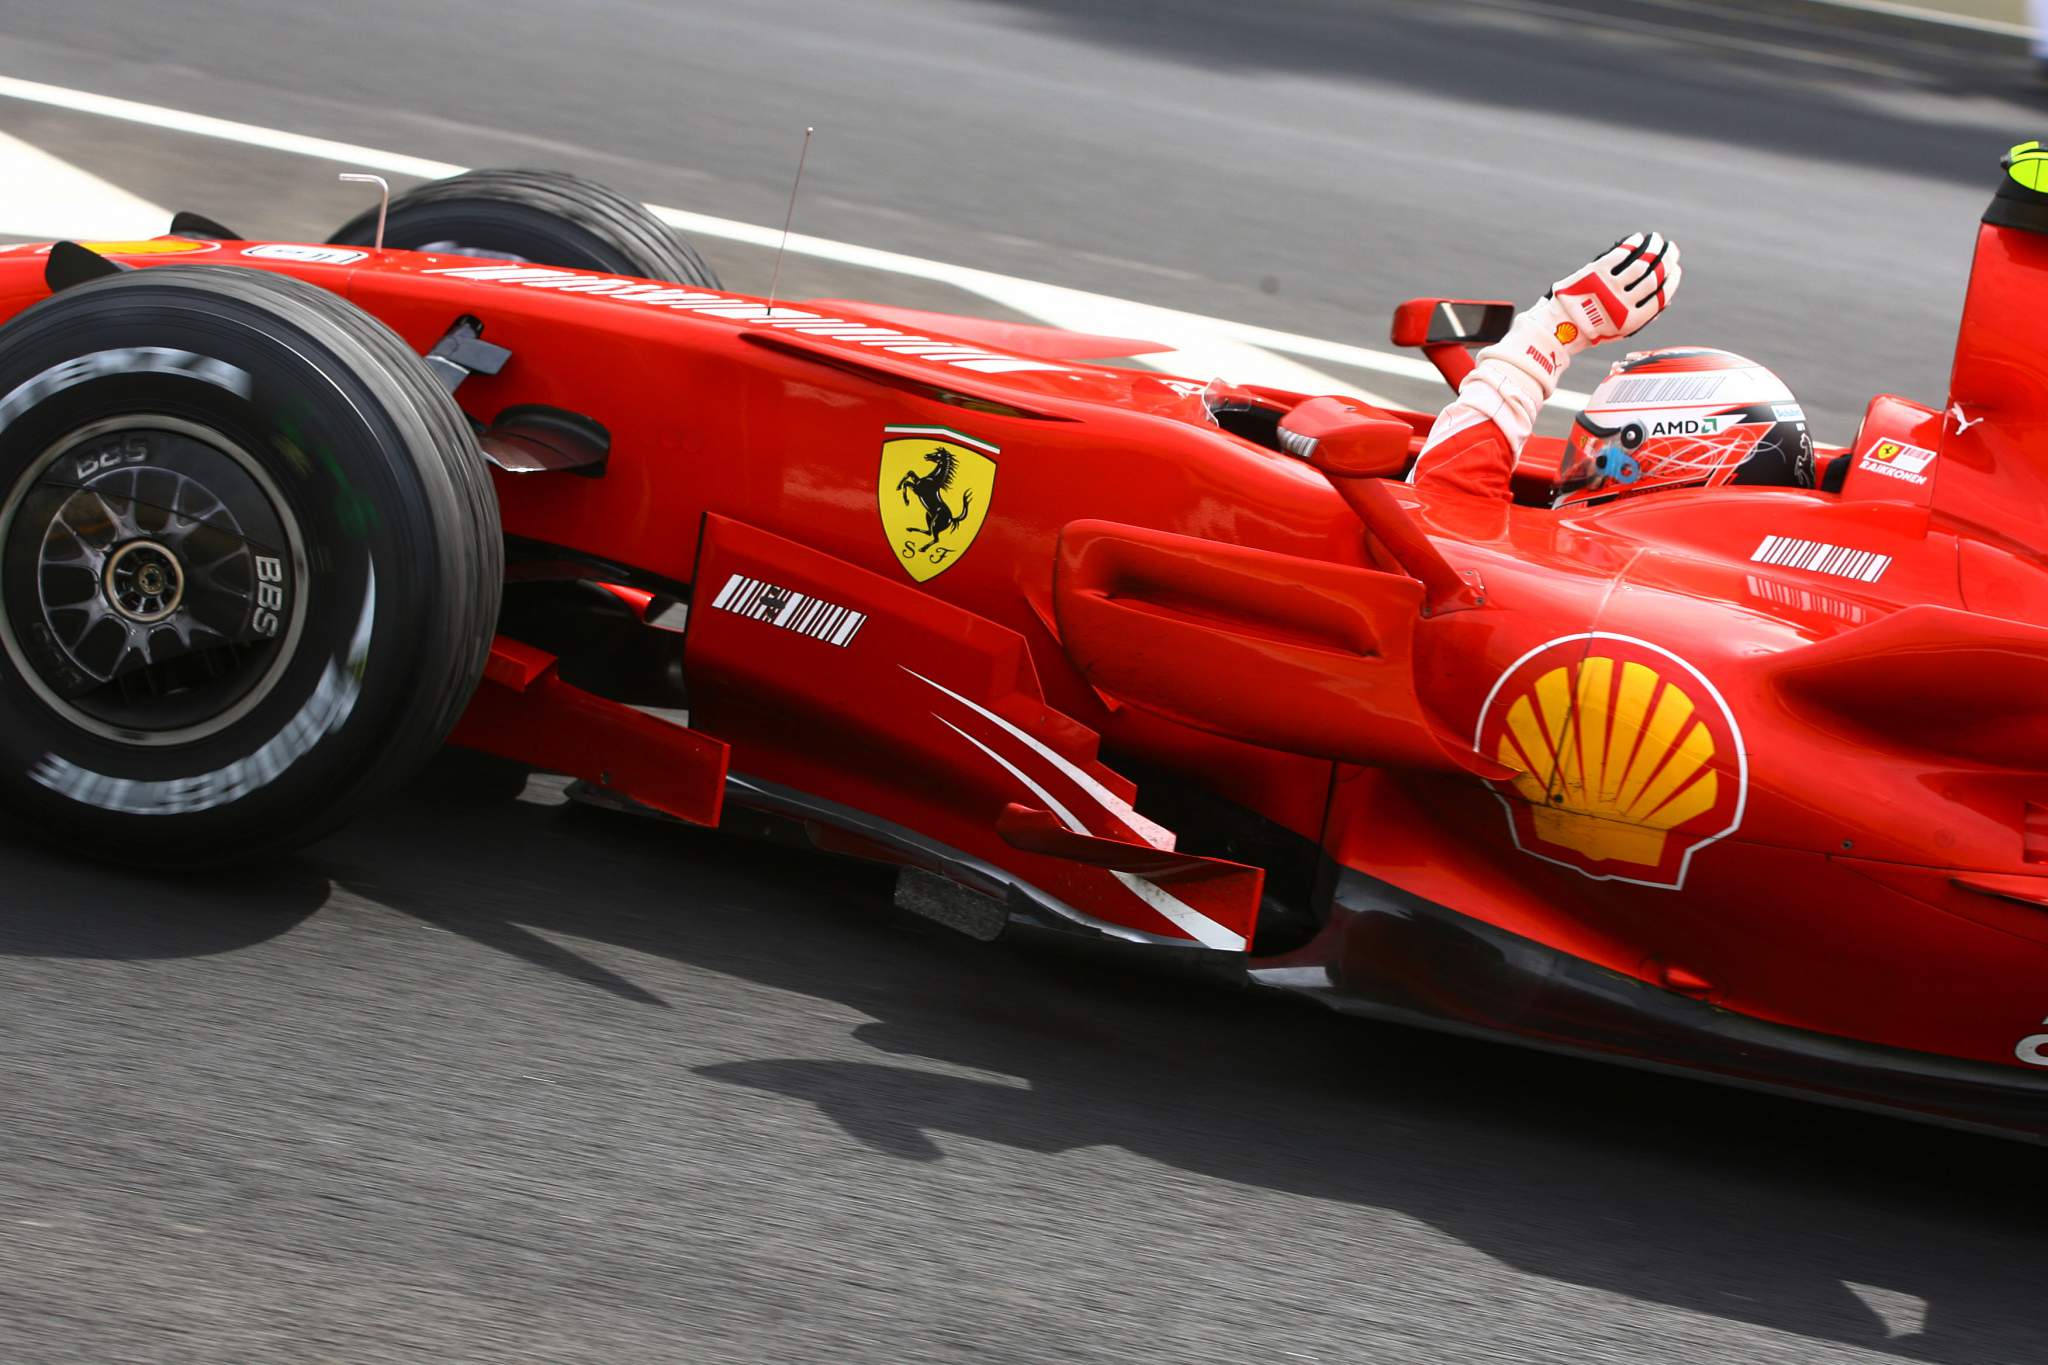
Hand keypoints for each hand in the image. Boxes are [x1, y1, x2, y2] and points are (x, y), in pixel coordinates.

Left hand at [1547, 232, 1680, 350]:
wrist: (1561, 326)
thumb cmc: (1593, 327)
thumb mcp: (1619, 331)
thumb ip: (1641, 318)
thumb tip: (1666, 302)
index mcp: (1632, 320)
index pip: (1662, 296)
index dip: (1672, 281)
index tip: (1676, 269)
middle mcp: (1623, 302)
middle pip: (1655, 276)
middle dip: (1668, 259)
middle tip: (1672, 249)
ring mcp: (1609, 286)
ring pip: (1641, 262)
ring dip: (1654, 247)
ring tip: (1657, 240)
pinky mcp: (1596, 272)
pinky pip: (1620, 253)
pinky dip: (1632, 243)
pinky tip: (1638, 238)